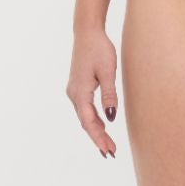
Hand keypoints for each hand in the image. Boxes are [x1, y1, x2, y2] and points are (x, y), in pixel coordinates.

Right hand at [66, 28, 119, 159]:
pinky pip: (85, 109)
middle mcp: (74, 94)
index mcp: (80, 92)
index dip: (99, 137)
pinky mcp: (78, 87)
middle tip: (111, 153)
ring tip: (108, 144)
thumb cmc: (99, 49)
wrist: (87, 32)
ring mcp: (74, 91)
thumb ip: (109, 95)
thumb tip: (111, 118)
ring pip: (85, 117)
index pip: (89, 121)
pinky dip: (93, 120)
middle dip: (98, 138)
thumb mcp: (108, 72)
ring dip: (96, 131)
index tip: (108, 150)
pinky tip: (102, 126)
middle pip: (86, 122)